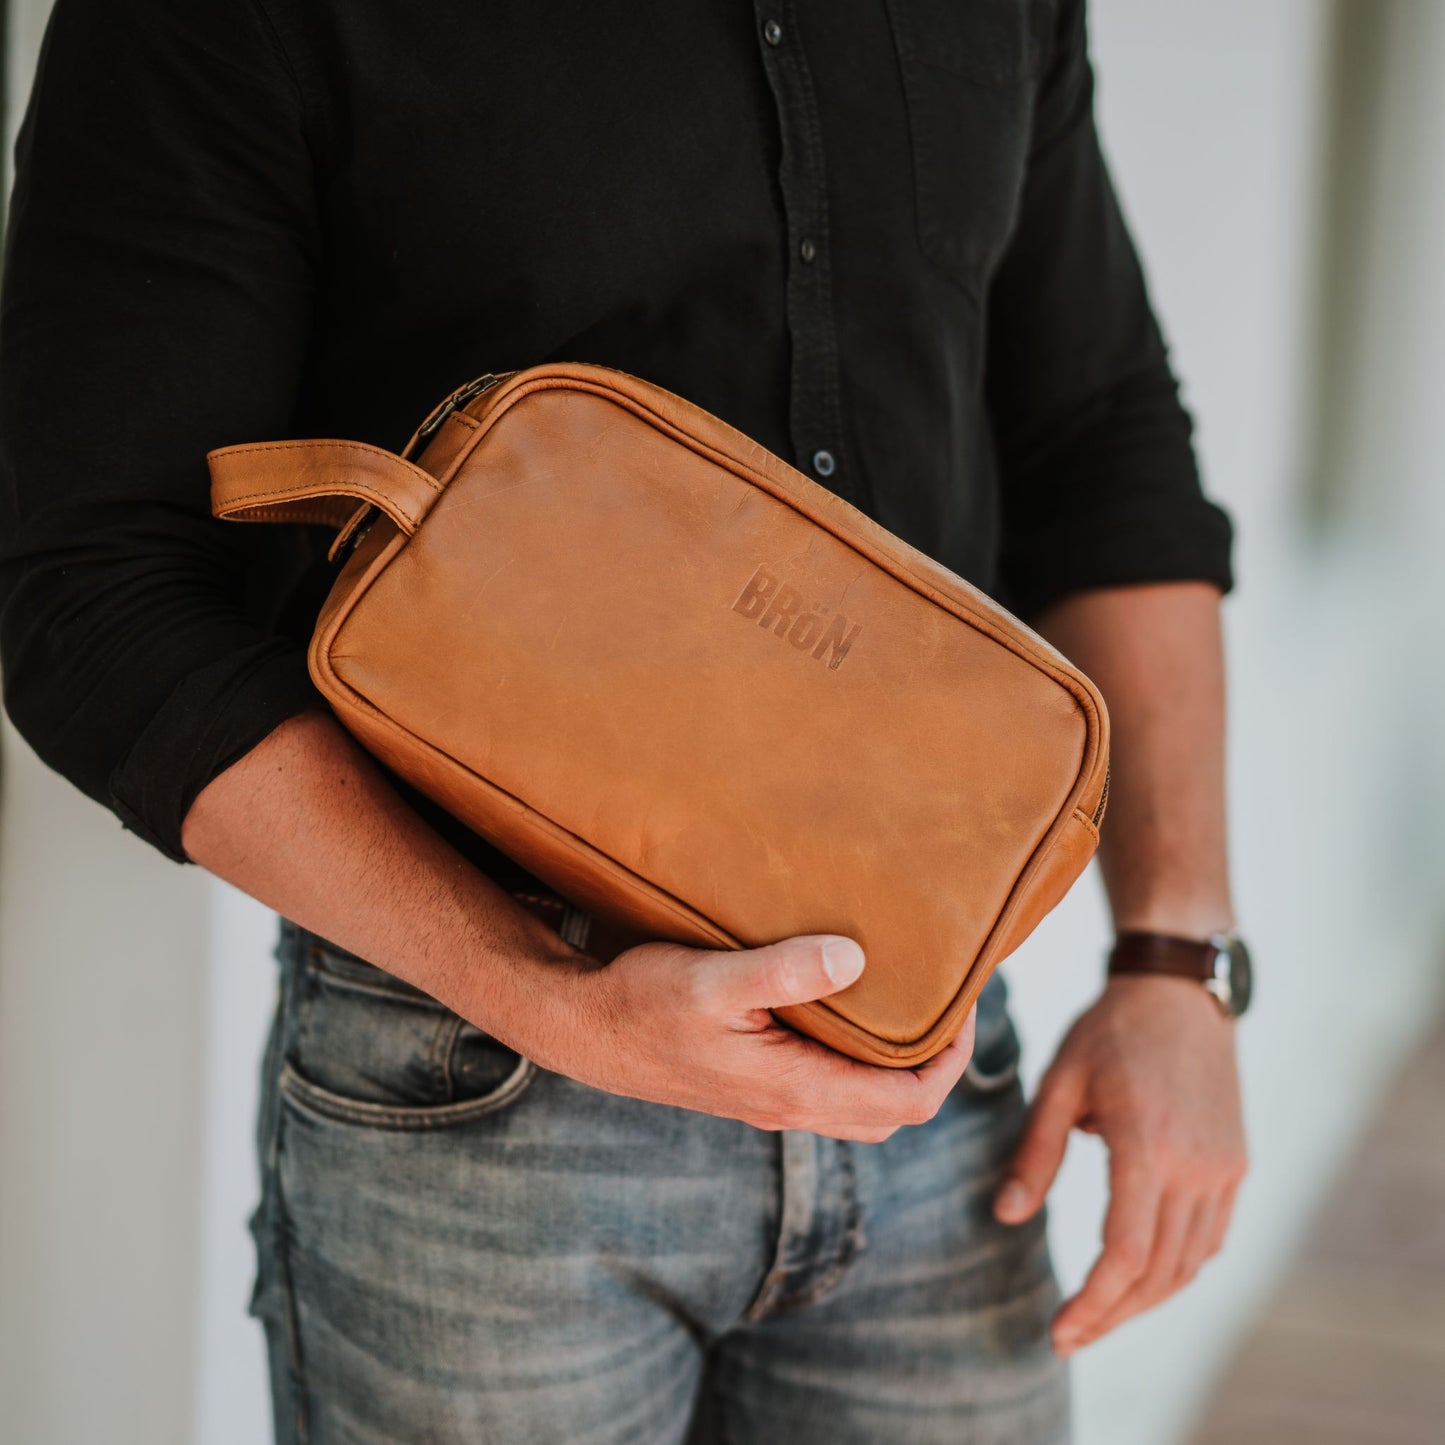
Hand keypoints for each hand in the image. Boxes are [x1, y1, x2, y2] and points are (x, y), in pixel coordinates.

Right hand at [515, 933, 975, 1141]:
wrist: (582, 1029)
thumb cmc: (642, 1001)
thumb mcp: (712, 980)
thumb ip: (785, 971)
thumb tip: (856, 957)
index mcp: (793, 1088)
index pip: (907, 1103)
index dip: (951, 1063)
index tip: (963, 1007)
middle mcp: (788, 1106)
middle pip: (894, 1114)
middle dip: (934, 1069)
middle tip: (946, 1007)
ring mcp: (769, 1100)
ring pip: (860, 1106)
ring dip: (896, 1069)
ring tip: (907, 1007)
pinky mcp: (752, 1085)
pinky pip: (827, 1088)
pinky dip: (857, 1062)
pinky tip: (846, 1012)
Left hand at [992, 974, 1245, 1353]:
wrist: (1178, 992)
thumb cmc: (1108, 1031)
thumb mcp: (1059, 1082)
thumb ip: (1035, 1154)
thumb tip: (1006, 1216)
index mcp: (1147, 1144)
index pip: (1127, 1253)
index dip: (1094, 1303)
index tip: (1060, 1330)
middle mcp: (1195, 1165)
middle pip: (1159, 1272)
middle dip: (1113, 1314)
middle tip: (1069, 1336)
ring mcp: (1224, 1168)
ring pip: (1190, 1264)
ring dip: (1145, 1300)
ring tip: (1098, 1314)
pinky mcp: (1235, 1164)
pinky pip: (1211, 1239)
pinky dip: (1177, 1269)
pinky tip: (1141, 1277)